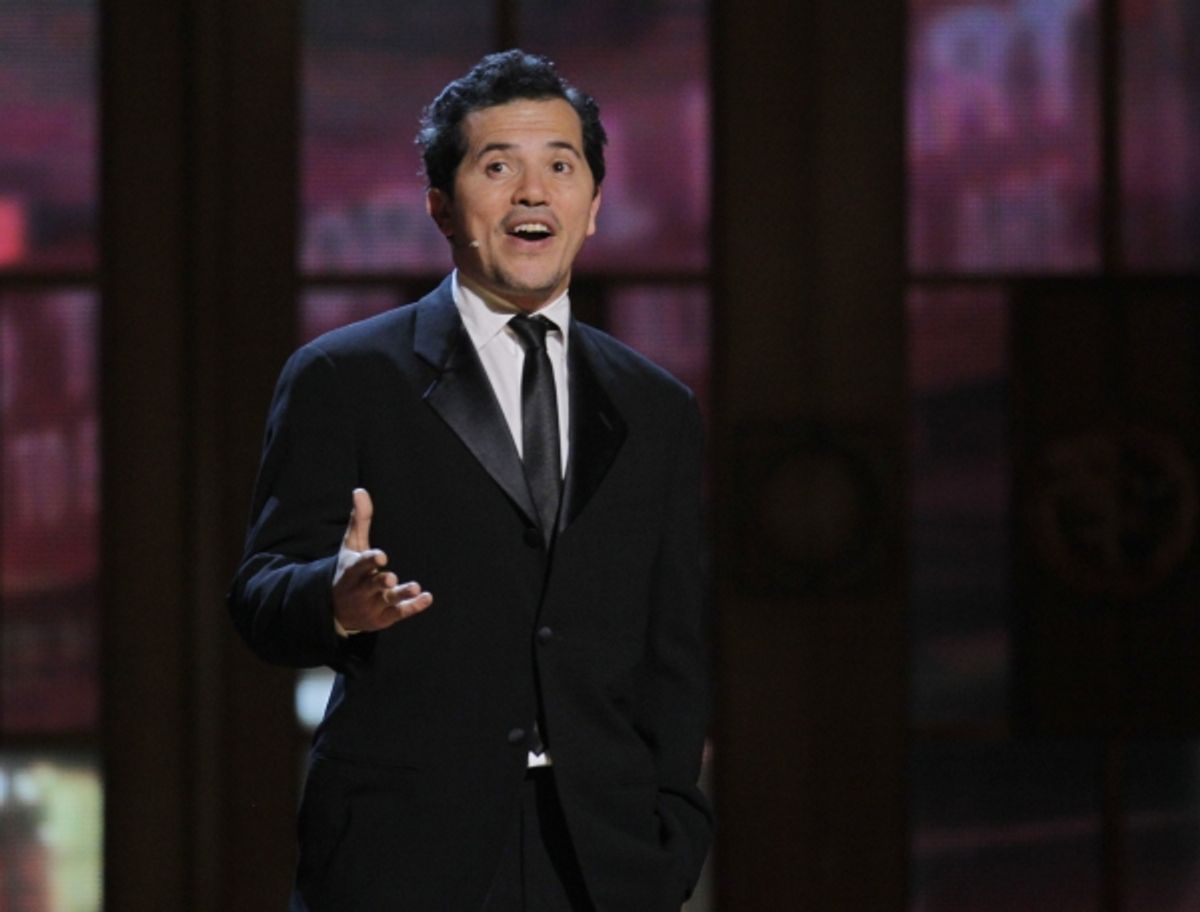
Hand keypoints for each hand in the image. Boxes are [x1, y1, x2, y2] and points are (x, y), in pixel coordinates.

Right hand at [332, 488, 431, 632]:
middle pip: (372, 585)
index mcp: (351, 571)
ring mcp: (372, 605)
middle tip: (392, 578)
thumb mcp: (351, 546)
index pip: (359, 566)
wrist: (335, 610)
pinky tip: (427, 598)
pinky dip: (413, 607)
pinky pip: (399, 613)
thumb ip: (359, 520)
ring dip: (401, 594)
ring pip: (388, 600)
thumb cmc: (349, 571)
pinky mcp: (383, 617)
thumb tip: (360, 491)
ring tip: (415, 587)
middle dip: (381, 582)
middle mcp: (360, 590)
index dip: (369, 561)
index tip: (381, 556)